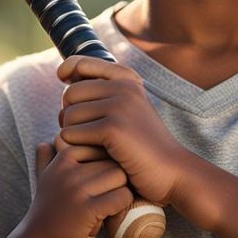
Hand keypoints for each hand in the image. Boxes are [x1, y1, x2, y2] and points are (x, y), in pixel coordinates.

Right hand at [5, 139, 133, 237]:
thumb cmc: (49, 208)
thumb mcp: (45, 177)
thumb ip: (49, 155)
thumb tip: (55, 134)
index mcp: (62, 157)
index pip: (103, 147)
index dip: (106, 167)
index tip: (94, 185)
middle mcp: (68, 169)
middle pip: (115, 162)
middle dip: (115, 181)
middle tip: (101, 198)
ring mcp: (77, 188)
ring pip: (121, 177)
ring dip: (119, 193)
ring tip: (103, 206)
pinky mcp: (87, 208)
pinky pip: (123, 196)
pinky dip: (121, 206)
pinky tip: (106, 214)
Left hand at [56, 57, 187, 206]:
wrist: (173, 173)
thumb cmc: (144, 147)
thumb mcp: (127, 112)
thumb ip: (101, 94)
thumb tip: (64, 80)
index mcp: (129, 81)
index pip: (81, 63)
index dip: (67, 71)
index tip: (63, 80)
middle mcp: (125, 88)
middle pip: (70, 94)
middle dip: (71, 116)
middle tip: (87, 135)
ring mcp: (120, 107)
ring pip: (68, 116)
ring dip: (74, 136)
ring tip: (96, 148)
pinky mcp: (113, 128)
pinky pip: (71, 134)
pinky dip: (78, 149)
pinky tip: (97, 157)